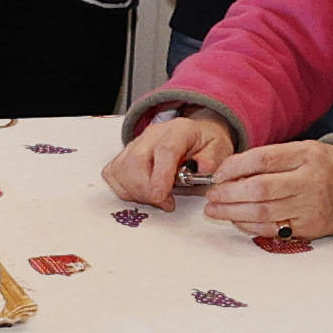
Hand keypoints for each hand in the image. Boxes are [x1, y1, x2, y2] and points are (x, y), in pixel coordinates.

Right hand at [102, 111, 233, 209]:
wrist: (195, 135)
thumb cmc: (205, 144)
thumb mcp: (220, 149)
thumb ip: (212, 158)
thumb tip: (202, 167)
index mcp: (179, 130)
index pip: (164, 150)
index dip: (161, 176)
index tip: (163, 196)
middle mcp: (152, 134)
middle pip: (135, 161)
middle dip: (147, 190)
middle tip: (165, 201)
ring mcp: (135, 143)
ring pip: (121, 170)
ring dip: (136, 192)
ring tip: (157, 196)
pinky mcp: (124, 155)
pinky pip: (112, 174)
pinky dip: (124, 189)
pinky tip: (142, 191)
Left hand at [203, 139, 332, 240]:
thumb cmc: (321, 166)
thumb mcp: (302, 150)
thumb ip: (270, 158)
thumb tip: (230, 170)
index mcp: (307, 155)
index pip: (264, 159)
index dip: (235, 166)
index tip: (219, 173)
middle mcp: (309, 181)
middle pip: (261, 188)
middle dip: (229, 193)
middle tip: (212, 195)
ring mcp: (310, 207)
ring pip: (263, 212)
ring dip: (233, 212)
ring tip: (215, 209)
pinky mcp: (309, 228)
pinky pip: (272, 229)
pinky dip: (249, 225)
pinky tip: (236, 220)